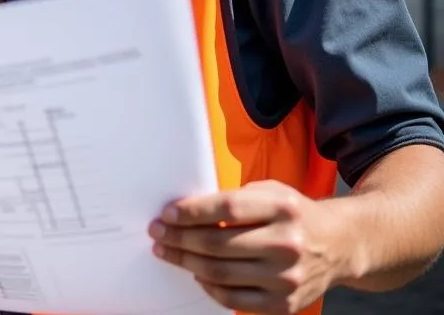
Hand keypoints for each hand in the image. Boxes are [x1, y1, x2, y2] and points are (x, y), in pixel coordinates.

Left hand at [149, 180, 342, 313]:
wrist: (339, 245)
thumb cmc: (292, 213)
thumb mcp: (269, 192)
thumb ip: (235, 199)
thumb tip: (185, 209)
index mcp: (281, 208)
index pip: (226, 208)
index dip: (192, 211)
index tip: (167, 213)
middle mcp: (287, 243)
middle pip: (218, 243)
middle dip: (179, 238)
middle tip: (157, 233)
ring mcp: (287, 278)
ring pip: (221, 273)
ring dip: (186, 262)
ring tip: (167, 251)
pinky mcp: (286, 303)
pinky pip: (235, 299)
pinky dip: (209, 287)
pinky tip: (196, 273)